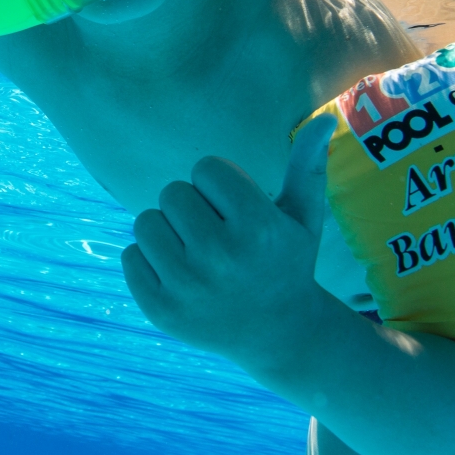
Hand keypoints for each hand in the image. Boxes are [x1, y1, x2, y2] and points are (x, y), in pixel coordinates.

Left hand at [121, 116, 338, 376]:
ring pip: (146, 221)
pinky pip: (130, 255)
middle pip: (172, 192)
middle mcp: (221, 258)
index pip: (205, 167)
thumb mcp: (304, 217)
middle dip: (192, 207)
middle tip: (219, 236)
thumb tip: (324, 119)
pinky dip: (149, 261)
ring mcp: (187, 287)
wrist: (278, 335)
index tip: (237, 211)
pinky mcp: (160, 310)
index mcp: (258, 228)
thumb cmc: (287, 262)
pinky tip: (181, 278)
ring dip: (168, 231)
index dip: (219, 185)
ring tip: (198, 255)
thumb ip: (309, 165)